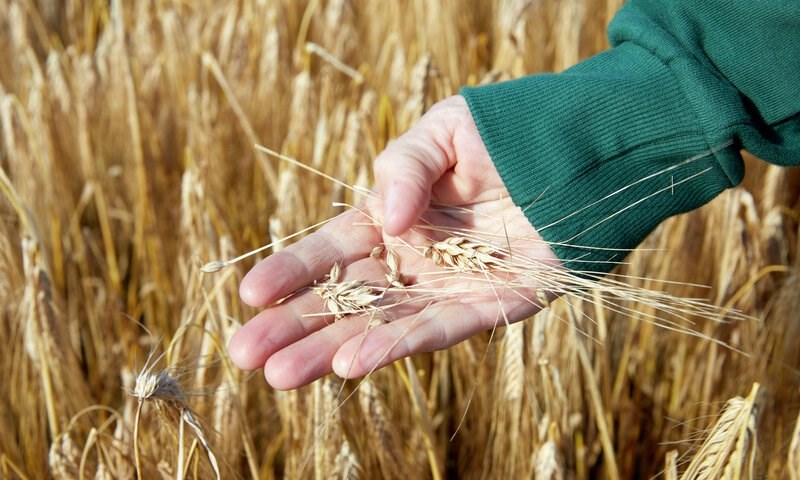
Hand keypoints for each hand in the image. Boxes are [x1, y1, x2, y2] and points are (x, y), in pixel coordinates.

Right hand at [228, 95, 558, 389]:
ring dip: (330, 350)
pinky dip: (394, 347)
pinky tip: (352, 364)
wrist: (583, 152)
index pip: (332, 250)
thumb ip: (403, 168)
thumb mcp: (442, 133)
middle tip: (243, 355)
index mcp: (393, 218)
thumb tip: (385, 221)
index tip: (248, 295)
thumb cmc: (506, 135)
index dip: (290, 271)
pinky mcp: (490, 308)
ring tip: (280, 376)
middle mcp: (413, 260)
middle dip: (293, 326)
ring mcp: (448, 288)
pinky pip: (437, 331)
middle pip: (343, 298)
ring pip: (378, 325)